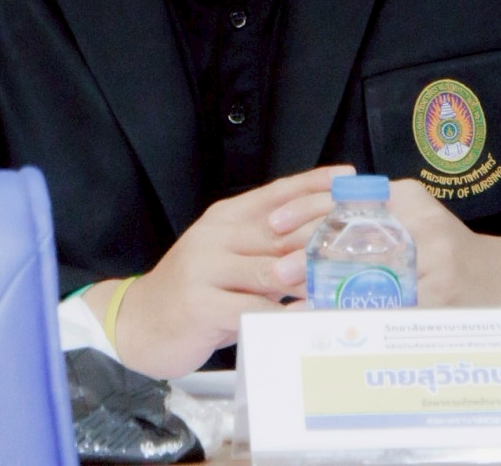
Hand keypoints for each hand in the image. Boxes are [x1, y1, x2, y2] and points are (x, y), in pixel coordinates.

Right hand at [88, 164, 351, 378]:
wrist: (139, 322)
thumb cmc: (195, 291)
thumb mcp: (227, 259)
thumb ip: (263, 249)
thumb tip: (316, 246)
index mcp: (224, 218)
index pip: (275, 193)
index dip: (312, 183)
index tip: (347, 177)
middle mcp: (215, 236)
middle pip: (280, 228)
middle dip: (323, 232)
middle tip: (361, 237)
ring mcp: (205, 269)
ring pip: (270, 268)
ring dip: (310, 276)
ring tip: (345, 279)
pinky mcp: (201, 305)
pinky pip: (252, 308)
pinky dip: (284, 314)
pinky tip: (308, 316)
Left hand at [272, 179, 500, 306]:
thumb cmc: (450, 254)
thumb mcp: (414, 222)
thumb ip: (372, 220)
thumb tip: (305, 236)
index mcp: (408, 197)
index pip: (346, 195)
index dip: (304, 208)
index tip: (272, 223)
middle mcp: (421, 221)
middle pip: (351, 234)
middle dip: (308, 254)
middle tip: (277, 272)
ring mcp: (434, 260)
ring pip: (366, 276)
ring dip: (326, 293)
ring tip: (295, 306)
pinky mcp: (441, 297)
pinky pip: (391, 310)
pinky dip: (361, 320)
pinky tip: (336, 330)